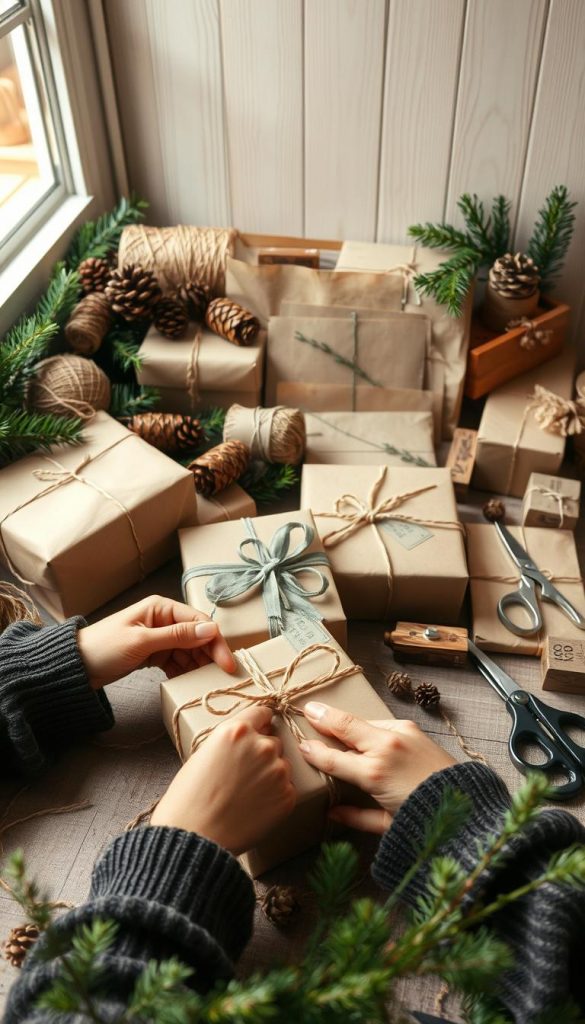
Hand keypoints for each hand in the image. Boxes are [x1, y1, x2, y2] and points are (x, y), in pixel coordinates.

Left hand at [77, 595, 235, 688]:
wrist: (76, 667)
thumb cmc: (104, 648)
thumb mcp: (142, 642)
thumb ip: (177, 636)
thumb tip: (211, 629)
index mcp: (161, 608)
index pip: (199, 622)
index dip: (216, 642)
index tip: (227, 664)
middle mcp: (164, 619)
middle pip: (198, 637)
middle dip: (210, 657)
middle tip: (224, 679)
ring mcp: (160, 637)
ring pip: (190, 651)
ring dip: (199, 666)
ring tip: (208, 684)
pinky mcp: (155, 654)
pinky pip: (178, 662)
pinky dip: (184, 672)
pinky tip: (190, 684)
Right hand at [151, 706, 295, 853]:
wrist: (194, 836)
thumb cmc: (189, 797)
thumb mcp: (203, 753)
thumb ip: (231, 741)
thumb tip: (249, 738)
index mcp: (237, 730)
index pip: (262, 712)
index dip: (260, 722)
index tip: (261, 728)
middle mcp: (262, 745)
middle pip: (273, 741)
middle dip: (262, 753)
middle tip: (244, 774)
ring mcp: (278, 771)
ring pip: (281, 765)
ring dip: (270, 774)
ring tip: (247, 794)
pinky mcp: (287, 796)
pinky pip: (286, 788)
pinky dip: (275, 796)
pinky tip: (254, 807)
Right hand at [299, 702, 455, 833]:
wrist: (465, 805)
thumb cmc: (425, 820)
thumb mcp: (387, 825)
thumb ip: (356, 817)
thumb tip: (332, 813)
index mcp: (374, 773)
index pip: (333, 758)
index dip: (314, 751)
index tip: (301, 746)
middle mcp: (385, 748)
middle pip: (345, 726)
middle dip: (324, 717)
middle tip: (307, 709)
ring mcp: (400, 734)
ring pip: (363, 721)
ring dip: (347, 721)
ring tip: (330, 716)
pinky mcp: (413, 729)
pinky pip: (382, 723)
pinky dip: (369, 726)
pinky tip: (364, 731)